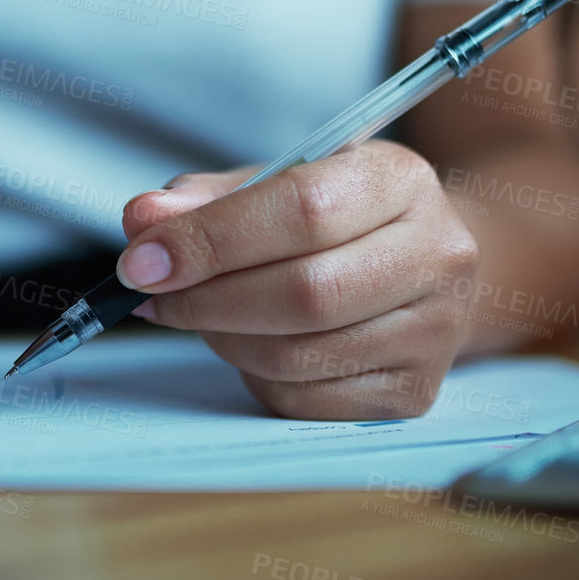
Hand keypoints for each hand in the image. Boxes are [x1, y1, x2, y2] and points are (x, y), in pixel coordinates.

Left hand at [116, 142, 478, 418]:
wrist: (423, 266)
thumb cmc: (337, 219)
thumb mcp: (280, 181)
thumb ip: (209, 198)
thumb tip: (143, 221)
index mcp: (400, 181)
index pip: (302, 210)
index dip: (212, 239)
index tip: (141, 260)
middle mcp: (437, 255)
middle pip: (305, 291)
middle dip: (208, 298)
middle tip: (152, 297)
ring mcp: (434, 331)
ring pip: (296, 354)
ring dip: (223, 338)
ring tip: (200, 313)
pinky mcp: (413, 393)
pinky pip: (303, 398)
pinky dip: (253, 375)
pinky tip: (249, 343)